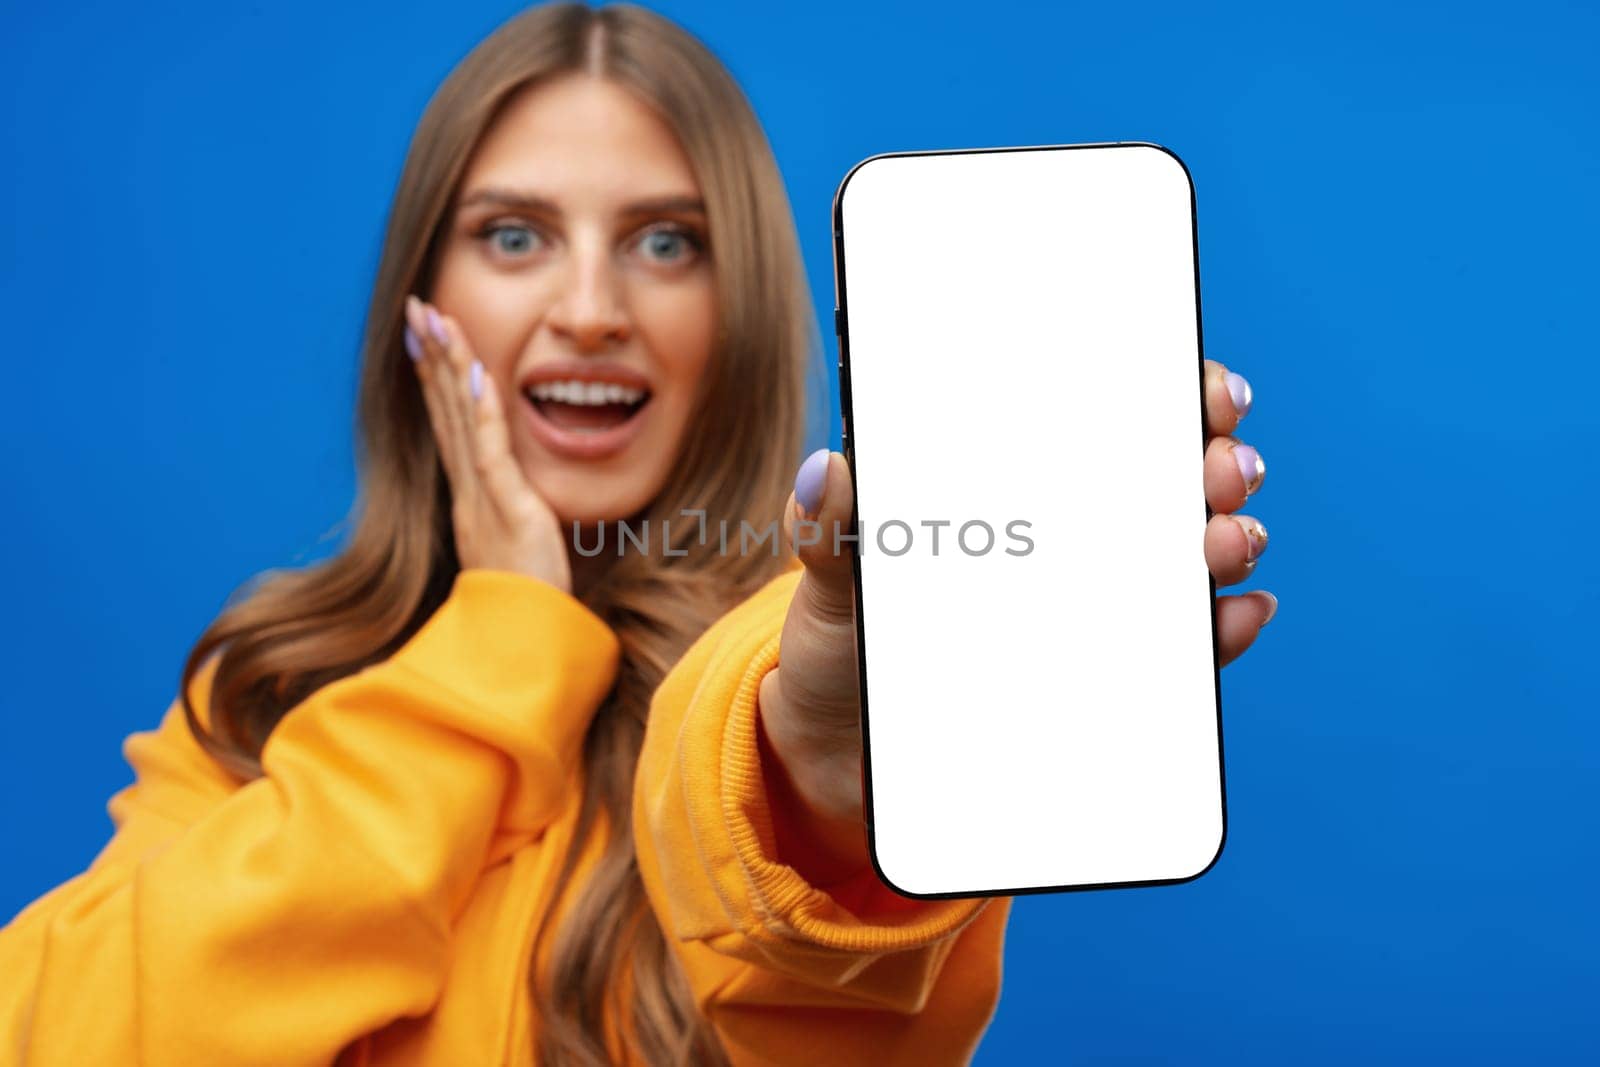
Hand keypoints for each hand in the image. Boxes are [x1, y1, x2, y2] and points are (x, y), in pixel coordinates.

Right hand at [404, 295, 570, 593]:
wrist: (528, 644)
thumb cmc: (530, 603)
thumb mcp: (520, 547)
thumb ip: (516, 515)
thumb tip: (522, 494)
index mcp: (471, 498)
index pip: (450, 426)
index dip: (435, 379)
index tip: (423, 338)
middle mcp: (470, 493)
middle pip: (445, 412)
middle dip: (430, 357)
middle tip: (416, 309)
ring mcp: (486, 500)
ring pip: (461, 422)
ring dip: (447, 367)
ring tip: (434, 321)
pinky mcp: (510, 511)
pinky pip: (492, 452)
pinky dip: (482, 411)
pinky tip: (475, 373)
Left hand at [755, 361, 1274, 882]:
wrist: (843, 746)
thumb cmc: (843, 637)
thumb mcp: (831, 576)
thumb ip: (827, 525)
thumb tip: (826, 471)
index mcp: (1017, 482)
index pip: (1114, 413)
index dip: (1177, 389)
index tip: (1206, 393)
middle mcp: (1075, 530)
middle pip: (1175, 474)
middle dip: (1220, 460)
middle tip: (1218, 472)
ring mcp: (1101, 598)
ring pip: (1196, 551)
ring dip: (1233, 536)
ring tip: (1221, 543)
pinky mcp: (1113, 670)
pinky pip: (1189, 643)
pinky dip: (1226, 627)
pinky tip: (1237, 615)